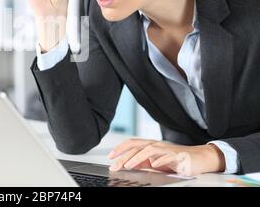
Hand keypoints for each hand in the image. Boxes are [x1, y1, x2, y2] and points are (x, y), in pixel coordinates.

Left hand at [108, 139, 225, 176]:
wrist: (198, 158)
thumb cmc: (175, 160)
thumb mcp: (154, 161)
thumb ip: (141, 161)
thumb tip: (126, 164)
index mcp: (150, 145)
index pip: (132, 144)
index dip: (120, 149)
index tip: (110, 157)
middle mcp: (157, 145)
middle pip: (137, 147)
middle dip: (124, 156)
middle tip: (115, 165)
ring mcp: (167, 150)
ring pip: (149, 150)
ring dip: (137, 158)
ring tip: (128, 165)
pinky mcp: (178, 157)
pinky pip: (168, 157)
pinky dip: (160, 160)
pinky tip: (154, 165)